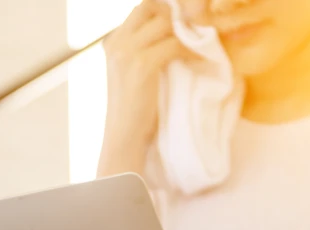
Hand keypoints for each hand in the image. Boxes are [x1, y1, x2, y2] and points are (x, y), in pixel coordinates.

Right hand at [98, 1, 194, 175]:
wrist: (124, 136)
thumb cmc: (132, 110)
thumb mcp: (131, 73)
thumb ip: (142, 50)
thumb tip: (173, 33)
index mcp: (112, 42)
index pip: (140, 9)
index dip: (163, 10)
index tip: (182, 23)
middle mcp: (117, 42)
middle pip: (149, 6)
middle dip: (173, 13)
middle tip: (191, 28)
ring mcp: (127, 52)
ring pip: (164, 22)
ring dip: (185, 31)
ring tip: (197, 42)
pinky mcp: (142, 65)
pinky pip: (174, 44)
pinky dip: (190, 50)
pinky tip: (198, 59)